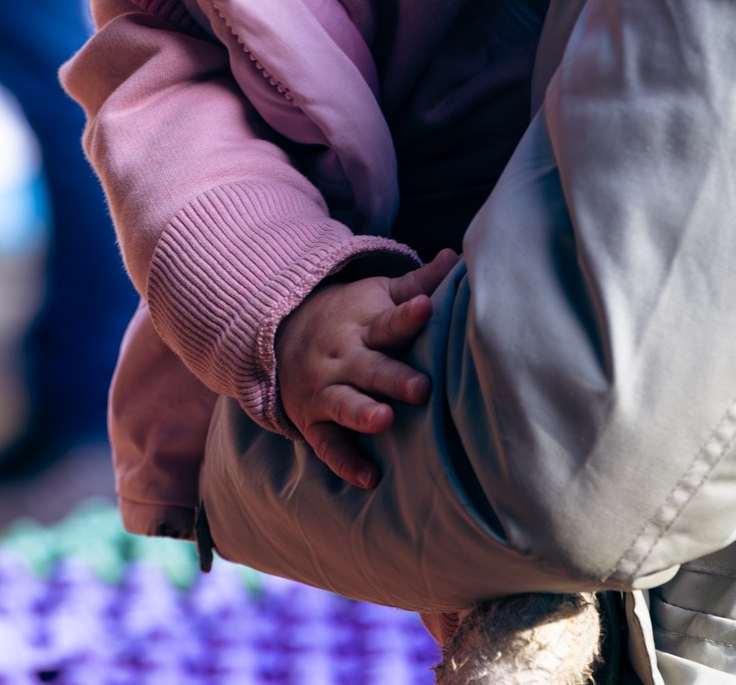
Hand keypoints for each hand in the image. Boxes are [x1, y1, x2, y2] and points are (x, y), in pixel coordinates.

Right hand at [276, 248, 459, 489]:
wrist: (280, 335)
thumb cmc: (349, 317)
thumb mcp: (376, 294)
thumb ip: (417, 283)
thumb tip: (455, 257)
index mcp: (364, 324)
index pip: (389, 319)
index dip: (408, 315)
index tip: (426, 308)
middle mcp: (344, 357)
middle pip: (371, 367)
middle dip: (394, 378)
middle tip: (422, 388)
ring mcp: (326, 389)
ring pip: (345, 404)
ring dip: (364, 414)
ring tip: (386, 421)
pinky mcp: (314, 421)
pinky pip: (328, 445)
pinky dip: (346, 463)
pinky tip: (369, 478)